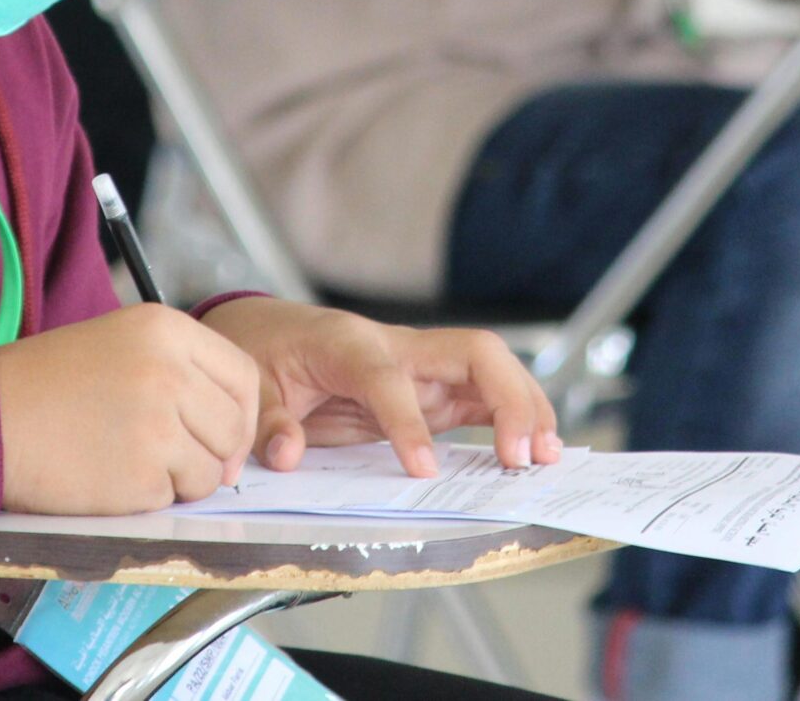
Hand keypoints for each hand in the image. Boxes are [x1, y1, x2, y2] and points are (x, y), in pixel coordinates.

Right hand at [0, 304, 258, 513]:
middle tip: (174, 460)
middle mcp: (170, 371)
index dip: (243, 415)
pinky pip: (169, 499)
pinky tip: (106, 476)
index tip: (224, 437)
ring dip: (179, 479)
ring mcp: (158, 425)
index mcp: (166, 329)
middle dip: (213, 455)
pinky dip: (145, 498)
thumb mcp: (119, 342)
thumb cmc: (45, 384)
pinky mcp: (140, 476)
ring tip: (128, 461)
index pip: (243, 376)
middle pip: (233, 430)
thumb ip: (179, 370)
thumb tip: (233, 432)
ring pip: (208, 472)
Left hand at [198, 297, 561, 477]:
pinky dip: (515, 418)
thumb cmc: (264, 352)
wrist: (267, 329)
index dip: (408, 423)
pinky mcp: (431, 387)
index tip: (424, 470)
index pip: (387, 378)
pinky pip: (483, 395)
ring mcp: (420, 365)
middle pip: (471, 351)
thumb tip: (287, 453)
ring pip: (490, 368)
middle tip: (522, 455)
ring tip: (546, 456)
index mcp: (346, 343)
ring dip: (525, 407)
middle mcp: (395, 347)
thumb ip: (269, 420)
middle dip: (507, 397)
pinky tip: (534, 449)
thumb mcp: (253, 384)